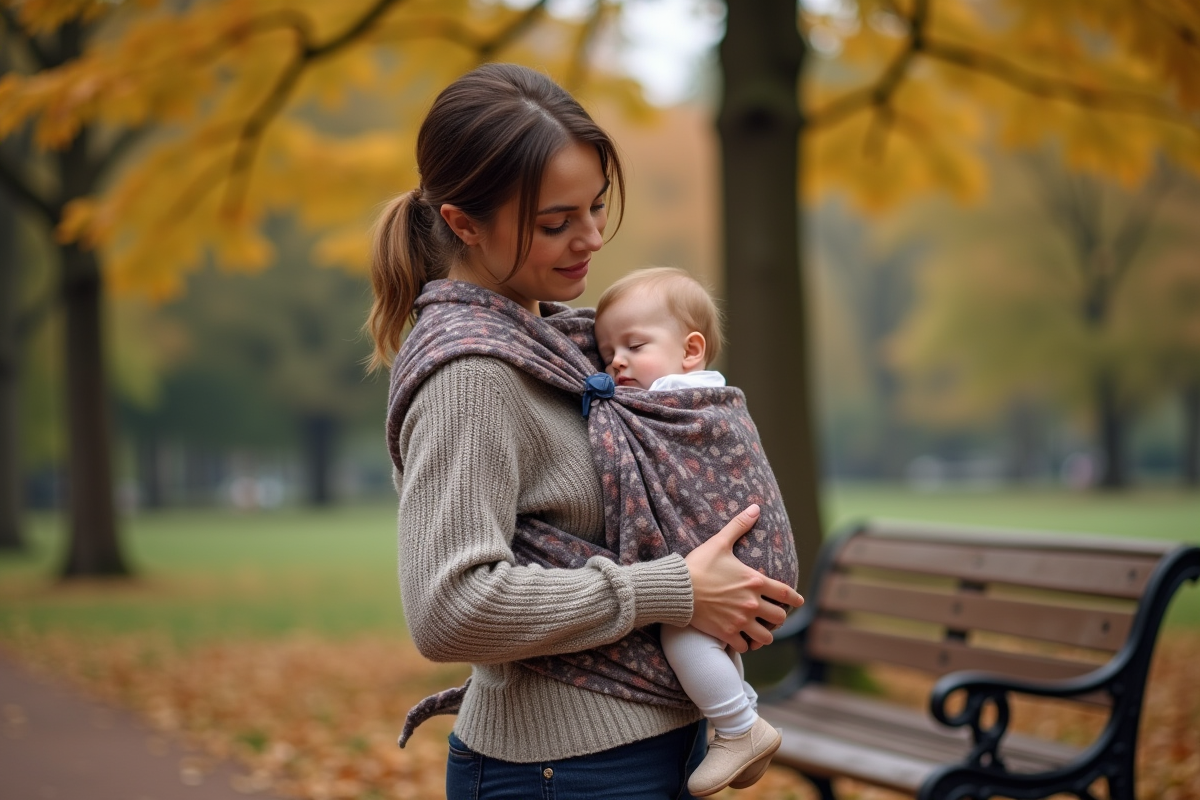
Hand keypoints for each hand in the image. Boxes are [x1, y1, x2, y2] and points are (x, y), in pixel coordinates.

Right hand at [684, 504, 804, 652]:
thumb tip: (755, 507)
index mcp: (754, 582)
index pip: (785, 593)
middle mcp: (752, 603)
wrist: (677, 589)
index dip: (795, 599)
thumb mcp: (720, 542)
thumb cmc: (698, 565)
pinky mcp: (727, 633)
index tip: (799, 602)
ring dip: (764, 635)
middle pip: (779, 618)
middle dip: (778, 618)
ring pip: (765, 637)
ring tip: (759, 632)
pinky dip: (745, 644)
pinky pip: (745, 646)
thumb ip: (739, 525)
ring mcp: (740, 620)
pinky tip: (742, 640)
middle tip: (772, 617)